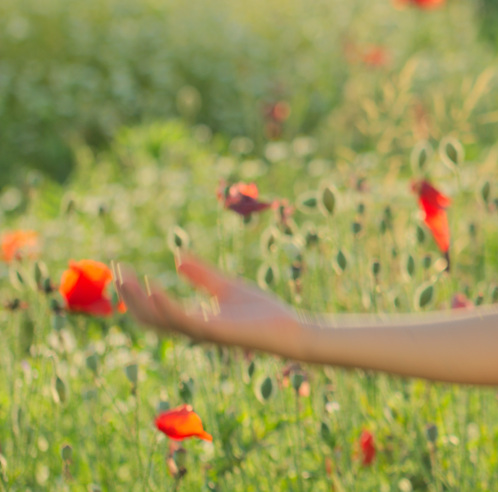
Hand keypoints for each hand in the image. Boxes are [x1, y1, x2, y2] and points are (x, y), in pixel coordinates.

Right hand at [117, 252, 306, 359]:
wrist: (288, 329)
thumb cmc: (260, 312)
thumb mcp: (227, 286)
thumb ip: (202, 275)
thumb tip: (178, 258)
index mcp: (193, 319)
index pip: (155, 307)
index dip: (136, 291)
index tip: (122, 269)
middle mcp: (191, 328)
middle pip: (149, 315)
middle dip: (130, 295)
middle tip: (117, 271)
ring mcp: (200, 331)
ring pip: (159, 319)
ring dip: (140, 299)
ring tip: (125, 277)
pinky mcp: (214, 331)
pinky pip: (183, 320)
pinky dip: (166, 305)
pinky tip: (154, 289)